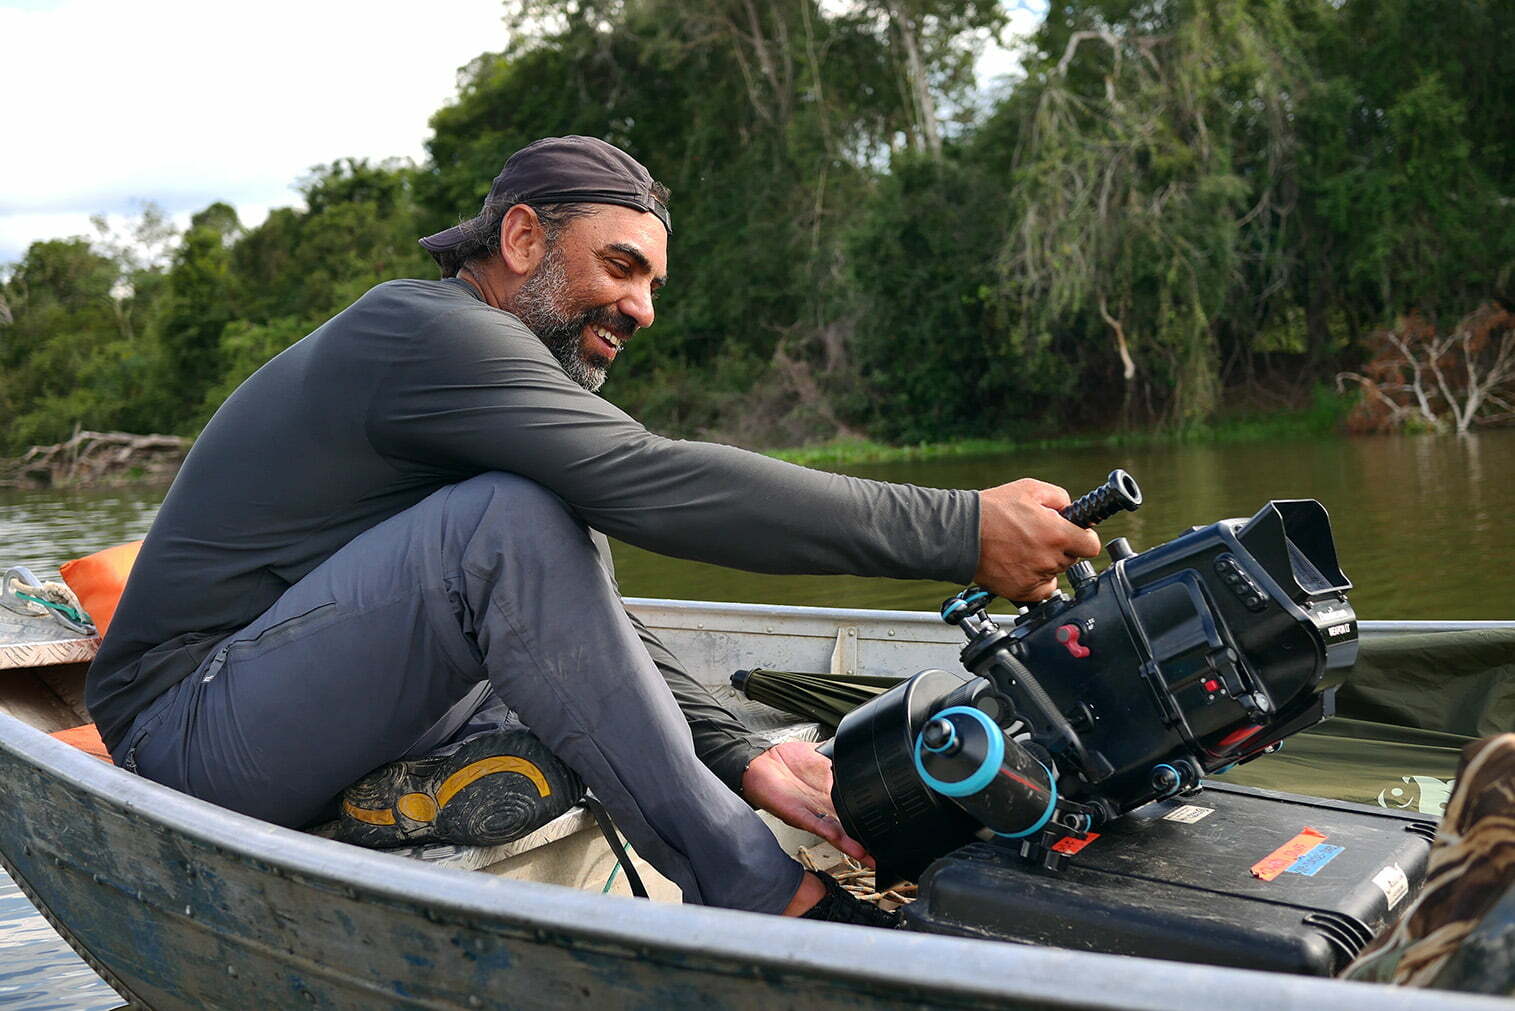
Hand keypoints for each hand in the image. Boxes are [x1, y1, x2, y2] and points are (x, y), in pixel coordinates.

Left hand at [740, 741, 873, 866]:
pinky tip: (845, 841)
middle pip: (850, 828)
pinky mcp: (799, 814)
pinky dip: (832, 834)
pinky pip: (817, 826)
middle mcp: (825, 808)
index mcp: (833, 794)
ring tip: (869, 855)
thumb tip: (863, 753)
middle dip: (867, 843)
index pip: (856, 809)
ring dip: (853, 845)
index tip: (890, 831)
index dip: (871, 820)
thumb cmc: (789, 761)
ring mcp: (813, 813)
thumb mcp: (823, 757)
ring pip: (837, 833)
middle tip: (884, 854)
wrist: (762, 761)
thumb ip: (843, 760)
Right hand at [975, 478, 1101, 600]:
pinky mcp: (1022, 591)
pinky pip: (1042, 589)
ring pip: (1055, 572)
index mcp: (1057, 533)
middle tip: (1039, 537)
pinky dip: (1036, 580)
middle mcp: (1050, 558)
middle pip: (1071, 558)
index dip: (1084, 537)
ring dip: (1047, 562)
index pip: (1091, 545)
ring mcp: (1036, 576)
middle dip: (1061, 547)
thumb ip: (1059, 497)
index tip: (1076, 535)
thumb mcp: (1030, 488)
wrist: (963, 532)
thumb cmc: (992, 510)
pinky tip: (1023, 566)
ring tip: (1024, 548)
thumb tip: (1071, 509)